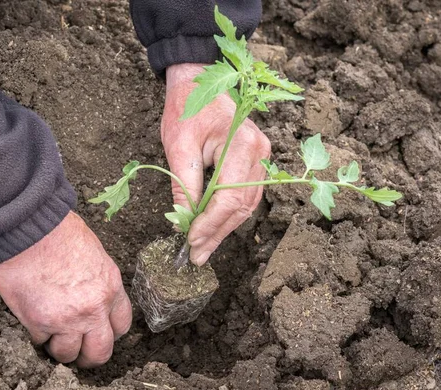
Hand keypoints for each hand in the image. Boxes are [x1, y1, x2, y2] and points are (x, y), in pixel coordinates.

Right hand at [0, 212, 131, 367]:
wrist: (30, 229)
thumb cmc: (60, 233)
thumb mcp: (95, 254)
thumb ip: (98, 281)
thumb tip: (94, 296)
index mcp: (110, 288)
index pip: (121, 326)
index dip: (109, 333)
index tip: (98, 333)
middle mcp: (94, 309)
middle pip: (100, 352)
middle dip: (89, 356)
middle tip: (78, 353)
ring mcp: (67, 319)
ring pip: (68, 354)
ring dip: (60, 348)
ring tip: (52, 336)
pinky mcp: (40, 322)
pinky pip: (40, 342)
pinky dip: (37, 335)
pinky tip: (34, 321)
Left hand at [163, 63, 270, 265]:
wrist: (199, 82)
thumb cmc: (187, 109)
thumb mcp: (178, 148)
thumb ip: (185, 187)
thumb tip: (184, 222)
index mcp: (241, 145)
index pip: (228, 197)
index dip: (210, 224)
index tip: (190, 241)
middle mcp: (259, 152)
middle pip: (241, 205)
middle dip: (216, 233)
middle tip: (196, 255)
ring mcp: (261, 156)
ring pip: (246, 204)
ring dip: (223, 228)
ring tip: (203, 248)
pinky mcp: (256, 160)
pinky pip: (246, 194)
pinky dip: (229, 214)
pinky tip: (214, 228)